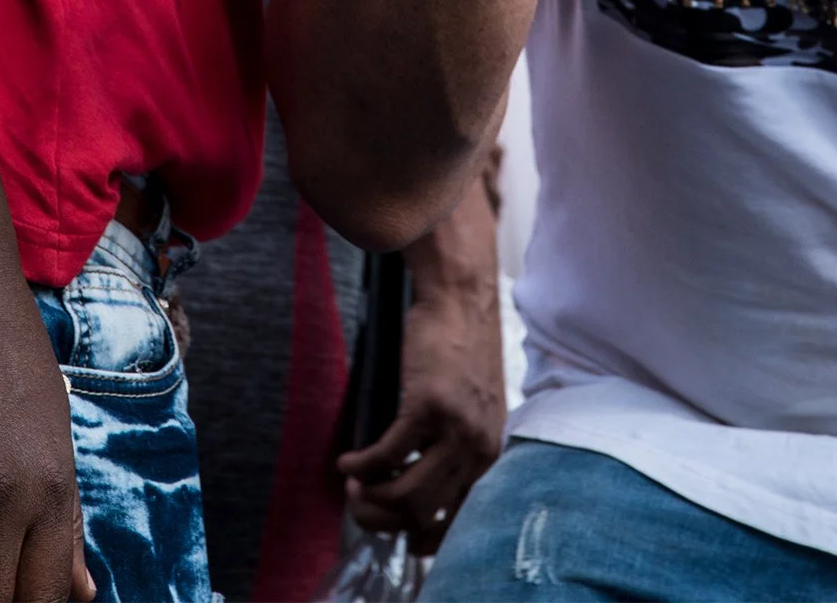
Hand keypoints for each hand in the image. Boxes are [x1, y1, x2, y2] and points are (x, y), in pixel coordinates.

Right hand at [337, 280, 503, 555]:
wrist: (461, 298)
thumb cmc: (461, 346)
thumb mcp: (473, 407)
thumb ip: (456, 445)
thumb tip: (418, 478)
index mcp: (490, 453)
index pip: (460, 519)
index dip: (425, 537)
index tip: (400, 537)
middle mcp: (477, 449)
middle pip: (423, 513)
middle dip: (383, 520)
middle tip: (359, 506)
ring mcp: (454, 429)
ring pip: (404, 493)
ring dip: (369, 498)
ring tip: (351, 484)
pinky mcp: (428, 405)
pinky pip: (386, 455)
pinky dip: (360, 465)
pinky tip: (347, 461)